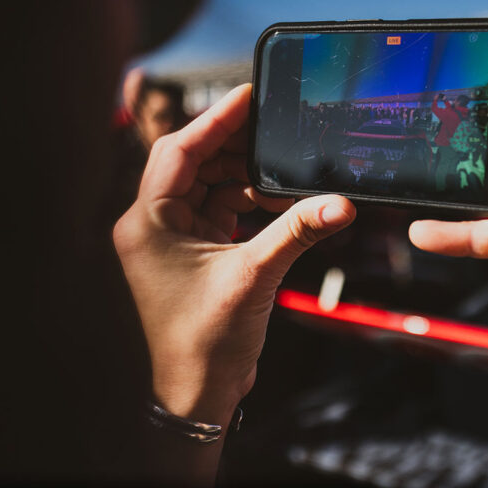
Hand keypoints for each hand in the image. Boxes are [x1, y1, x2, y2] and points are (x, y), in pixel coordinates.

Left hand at [114, 84, 354, 424]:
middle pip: (194, 162)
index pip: (178, 150)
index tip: (249, 95)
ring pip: (208, 184)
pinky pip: (218, 208)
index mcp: (147, 222)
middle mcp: (151, 224)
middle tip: (274, 128)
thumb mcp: (255, 277)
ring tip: (282, 171)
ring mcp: (171, 237)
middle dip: (235, 146)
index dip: (215, 119)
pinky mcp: (191, 250)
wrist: (199, 392)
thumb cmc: (206, 342)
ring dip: (244, 176)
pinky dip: (246, 200)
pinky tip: (276, 200)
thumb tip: (341, 202)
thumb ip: (297, 232)